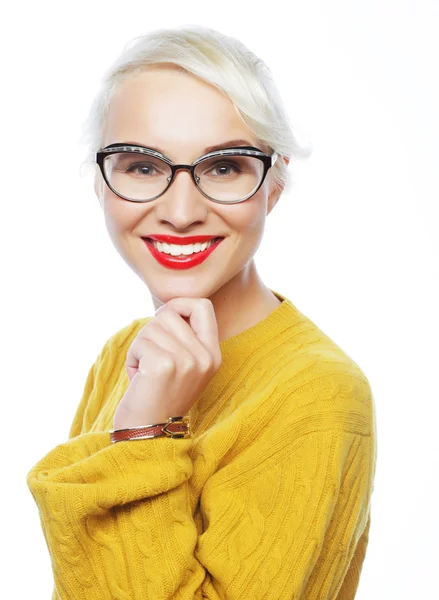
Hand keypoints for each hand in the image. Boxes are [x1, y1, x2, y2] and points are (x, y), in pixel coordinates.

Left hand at [113, 297, 221, 428]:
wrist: (149, 435)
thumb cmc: (159, 396)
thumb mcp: (184, 365)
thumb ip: (183, 337)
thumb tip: (167, 307)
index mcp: (213, 354)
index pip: (203, 306)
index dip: (179, 305)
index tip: (164, 321)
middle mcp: (205, 357)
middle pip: (169, 314)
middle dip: (151, 333)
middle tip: (151, 361)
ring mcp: (187, 361)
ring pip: (151, 327)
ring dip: (140, 347)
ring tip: (146, 372)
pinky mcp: (164, 366)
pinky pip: (140, 343)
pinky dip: (132, 359)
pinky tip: (138, 378)